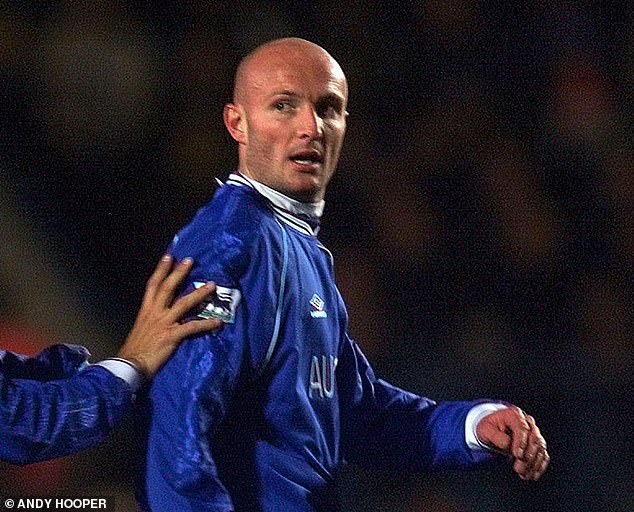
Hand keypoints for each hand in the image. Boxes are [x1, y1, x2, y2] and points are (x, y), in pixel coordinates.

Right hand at [117, 255, 221, 377]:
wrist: (128, 367)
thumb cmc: (135, 350)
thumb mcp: (140, 328)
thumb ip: (151, 319)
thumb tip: (160, 315)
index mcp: (146, 310)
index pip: (153, 285)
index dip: (161, 269)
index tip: (169, 257)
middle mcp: (154, 313)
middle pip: (167, 287)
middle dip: (179, 272)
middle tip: (190, 260)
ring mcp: (163, 323)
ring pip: (184, 303)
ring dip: (199, 293)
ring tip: (212, 285)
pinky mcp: (171, 336)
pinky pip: (192, 327)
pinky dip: (206, 324)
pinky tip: (217, 322)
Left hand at [476, 406, 548, 480]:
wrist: (493, 428)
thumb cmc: (489, 428)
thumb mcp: (485, 429)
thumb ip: (496, 436)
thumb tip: (508, 445)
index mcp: (514, 415)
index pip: (522, 428)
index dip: (521, 442)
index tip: (517, 455)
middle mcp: (527, 422)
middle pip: (534, 438)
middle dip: (528, 456)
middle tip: (519, 469)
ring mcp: (534, 432)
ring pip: (540, 448)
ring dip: (534, 463)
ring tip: (523, 474)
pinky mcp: (537, 444)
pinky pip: (543, 455)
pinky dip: (539, 466)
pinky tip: (532, 475)